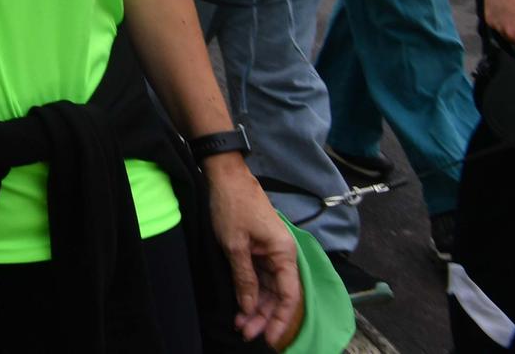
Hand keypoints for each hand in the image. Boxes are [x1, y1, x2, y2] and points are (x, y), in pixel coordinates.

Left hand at [205, 162, 300, 346]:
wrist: (225, 176)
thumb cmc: (232, 205)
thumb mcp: (234, 246)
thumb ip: (244, 278)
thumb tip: (250, 308)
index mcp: (284, 254)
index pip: (289, 296)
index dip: (281, 320)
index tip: (269, 338)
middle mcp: (282, 255)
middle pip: (279, 295)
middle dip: (264, 317)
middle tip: (246, 334)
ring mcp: (271, 252)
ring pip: (268, 288)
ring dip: (256, 308)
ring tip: (241, 325)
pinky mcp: (258, 249)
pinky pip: (259, 276)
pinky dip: (251, 291)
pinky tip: (241, 306)